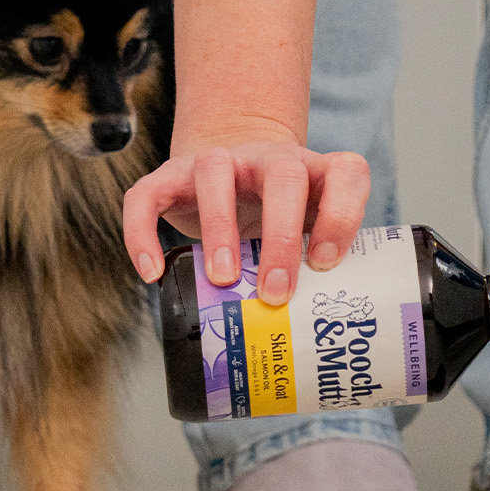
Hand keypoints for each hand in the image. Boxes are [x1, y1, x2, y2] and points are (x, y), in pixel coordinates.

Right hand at [123, 137, 369, 305]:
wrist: (236, 177)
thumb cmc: (279, 219)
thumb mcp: (306, 234)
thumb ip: (317, 265)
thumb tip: (315, 332)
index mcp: (314, 172)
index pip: (345, 174)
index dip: (342, 215)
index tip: (327, 263)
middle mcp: (269, 158)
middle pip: (283, 176)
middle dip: (282, 235)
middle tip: (274, 291)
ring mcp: (219, 161)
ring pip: (214, 171)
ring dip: (219, 226)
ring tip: (221, 278)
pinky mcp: (171, 175)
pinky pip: (147, 195)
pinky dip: (143, 232)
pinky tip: (153, 272)